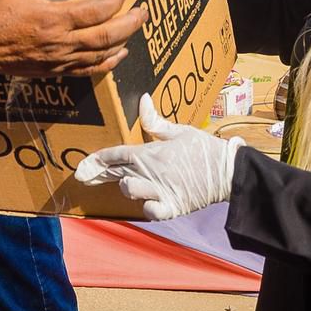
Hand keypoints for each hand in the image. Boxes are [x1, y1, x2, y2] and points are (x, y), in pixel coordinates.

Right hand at [0, 0, 147, 77]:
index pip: (96, 11)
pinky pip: (89, 70)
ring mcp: (60, 59)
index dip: (115, 3)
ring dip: (123, 41)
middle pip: (107, 35)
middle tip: (143, 12)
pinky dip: (108, 64)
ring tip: (135, 29)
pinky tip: (119, 55)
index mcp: (54, 17)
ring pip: (102, 54)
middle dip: (130, 23)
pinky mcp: (56, 70)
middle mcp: (62, 41)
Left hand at [75, 94, 243, 219]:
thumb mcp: (179, 130)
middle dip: (97, 175)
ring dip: (127, 187)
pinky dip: (148, 208)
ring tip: (130, 183)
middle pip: (116, 173)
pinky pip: (151, 211)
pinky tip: (147, 203)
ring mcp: (161, 191)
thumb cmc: (203, 148)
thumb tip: (143, 100)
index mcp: (151, 152)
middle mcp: (151, 172)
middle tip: (83, 177)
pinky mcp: (172, 207)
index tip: (81, 166)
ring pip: (130, 190)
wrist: (228, 170)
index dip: (96, 160)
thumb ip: (155, 121)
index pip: (115, 154)